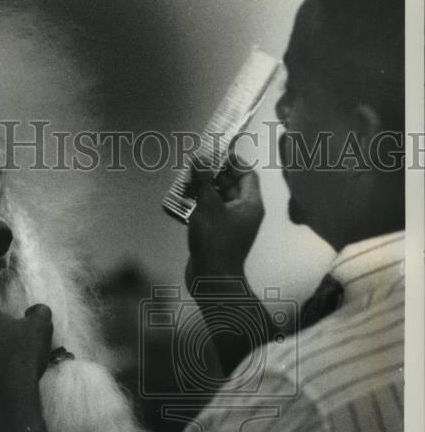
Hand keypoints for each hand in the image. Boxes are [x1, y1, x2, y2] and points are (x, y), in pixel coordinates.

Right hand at [185, 153, 263, 285]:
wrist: (211, 280)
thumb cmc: (214, 241)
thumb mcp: (208, 206)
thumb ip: (204, 180)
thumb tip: (201, 157)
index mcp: (250, 204)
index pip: (247, 173)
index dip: (232, 160)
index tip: (215, 152)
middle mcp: (243, 213)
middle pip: (231, 185)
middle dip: (213, 174)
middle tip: (196, 164)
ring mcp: (230, 225)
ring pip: (217, 199)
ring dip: (203, 189)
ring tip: (186, 181)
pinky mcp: (216, 235)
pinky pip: (209, 213)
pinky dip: (198, 206)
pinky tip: (182, 201)